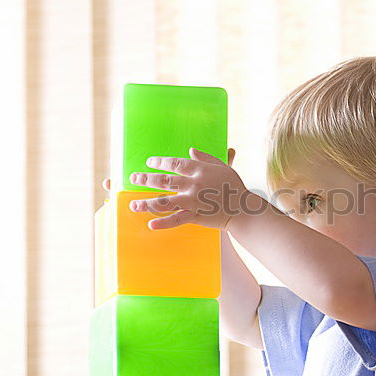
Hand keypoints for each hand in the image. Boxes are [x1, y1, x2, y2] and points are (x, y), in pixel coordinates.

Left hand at [117, 147, 245, 231]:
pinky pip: (176, 220)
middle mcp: (193, 184)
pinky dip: (163, 223)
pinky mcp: (195, 216)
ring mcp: (193, 201)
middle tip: (133, 179)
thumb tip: (190, 150)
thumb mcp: (222, 166)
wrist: (243, 208)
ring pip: (164, 202)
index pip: (174, 163)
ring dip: (146, 203)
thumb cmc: (233, 186)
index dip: (159, 162)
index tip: (149, 162)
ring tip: (133, 205)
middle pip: (164, 180)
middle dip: (146, 179)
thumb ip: (205, 157)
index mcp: (199, 170)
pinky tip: (150, 224)